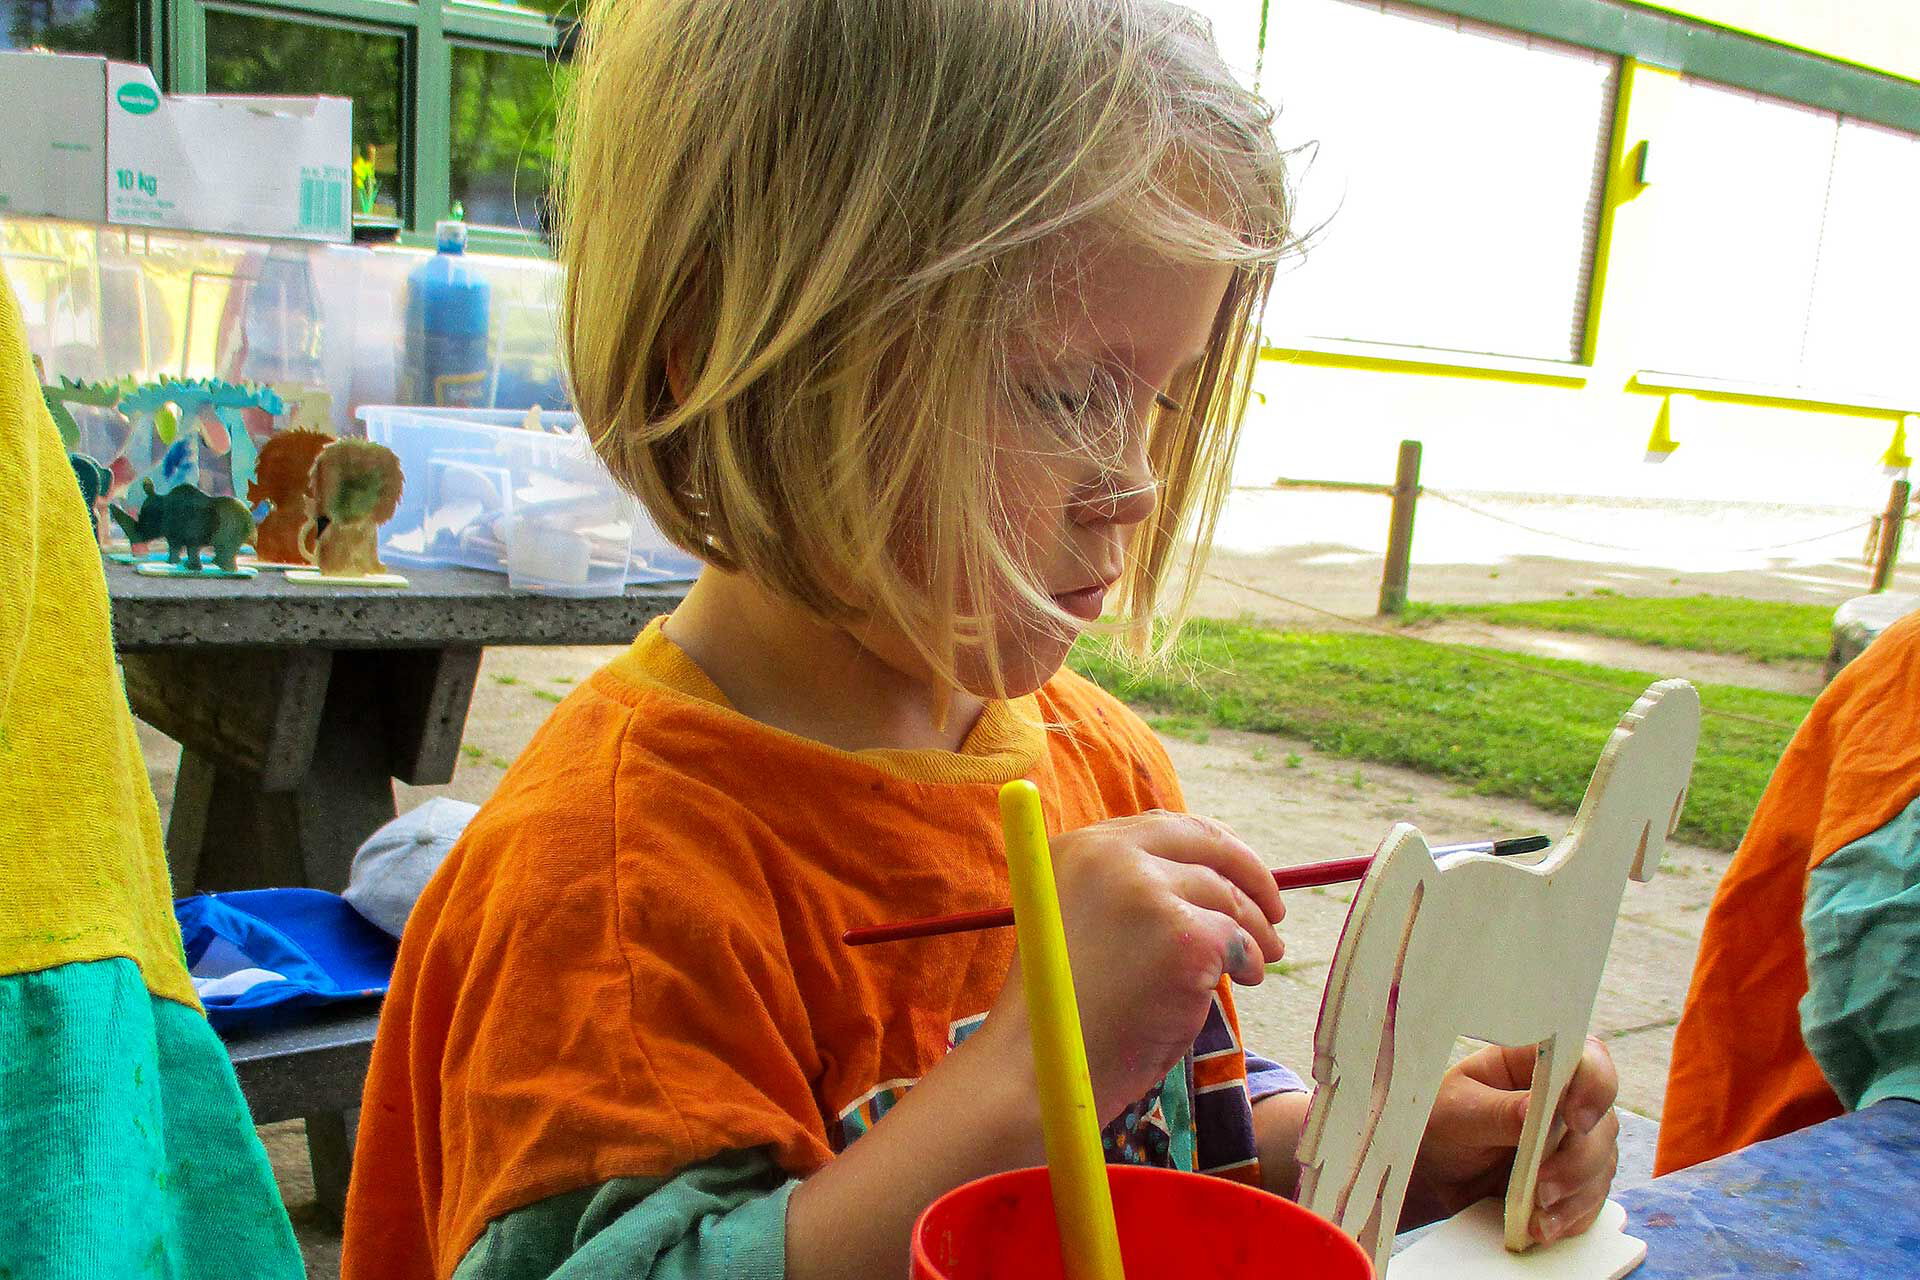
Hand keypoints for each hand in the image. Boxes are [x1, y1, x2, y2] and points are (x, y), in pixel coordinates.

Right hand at [988, 810, 1285, 1119]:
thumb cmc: (1059, 1011)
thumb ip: (1127, 890)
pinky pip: (1238, 940)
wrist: (1036, 1068)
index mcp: (1080, 848)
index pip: (1167, 827)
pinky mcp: (1183, 937)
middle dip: (1251, 875)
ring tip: (1259, 962)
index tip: (1239, 872)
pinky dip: (1251, 960)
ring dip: (1254, 931)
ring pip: (1228, 897)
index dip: (1214, 849)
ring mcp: (1148, 894)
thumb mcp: (1078, 921)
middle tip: (1274, 908)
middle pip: (1207, 846)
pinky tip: (1246, 979)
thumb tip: (1208, 881)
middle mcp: (1112, 856)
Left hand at [1401, 1039, 1620, 1243]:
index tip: (1574, 1121)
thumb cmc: (1441, 1123)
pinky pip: (1591, 1201)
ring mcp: (1575, 1141)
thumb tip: (1537, 1111)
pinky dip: (1571, 1217)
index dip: (1594, 1087)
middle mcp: (1566, 1098)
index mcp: (1536, 1063)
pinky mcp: (1575, 1180)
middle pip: (1601, 1123)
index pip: (1588, 1059)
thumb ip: (1498, 1111)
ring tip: (1538, 1216)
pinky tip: (1542, 1229)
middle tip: (1542, 1186)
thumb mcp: (1457, 1111)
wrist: (1432, 1171)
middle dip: (1577, 1161)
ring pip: (1602, 1166)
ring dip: (1575, 1195)